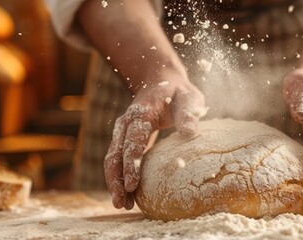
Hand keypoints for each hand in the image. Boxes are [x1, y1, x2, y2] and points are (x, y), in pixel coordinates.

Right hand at [105, 74, 206, 209]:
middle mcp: (126, 123)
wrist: (160, 80)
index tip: (132, 185)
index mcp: (141, 114)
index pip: (133, 142)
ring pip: (112, 159)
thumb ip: (188, 114)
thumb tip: (190, 132)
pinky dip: (119, 176)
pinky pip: (117, 159)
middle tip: (121, 203)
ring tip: (122, 204)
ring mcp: (123, 131)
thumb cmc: (178, 92)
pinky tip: (127, 194)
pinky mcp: (125, 138)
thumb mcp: (188, 98)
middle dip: (116, 180)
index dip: (131, 165)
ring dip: (114, 182)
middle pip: (115, 154)